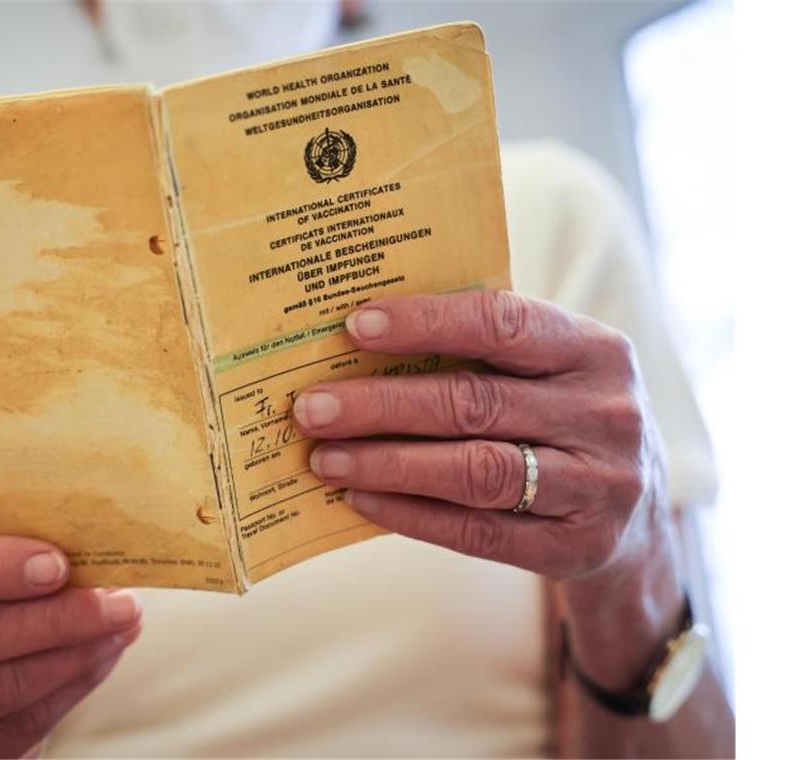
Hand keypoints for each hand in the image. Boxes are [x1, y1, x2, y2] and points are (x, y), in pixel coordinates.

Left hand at [294, 290, 663, 582]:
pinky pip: (477, 531)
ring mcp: (598, 486)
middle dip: (382, 404)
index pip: (503, 323)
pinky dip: (411, 514)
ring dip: (388, 464)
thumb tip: (358, 340)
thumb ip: (483, 350)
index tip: (354, 326)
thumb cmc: (563, 416)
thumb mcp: (551, 368)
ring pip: (475, 470)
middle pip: (475, 403)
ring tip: (325, 459)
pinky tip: (361, 500)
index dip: (426, 322)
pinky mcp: (575, 546)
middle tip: (314, 407)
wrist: (635, 512)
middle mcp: (604, 414)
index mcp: (595, 349)